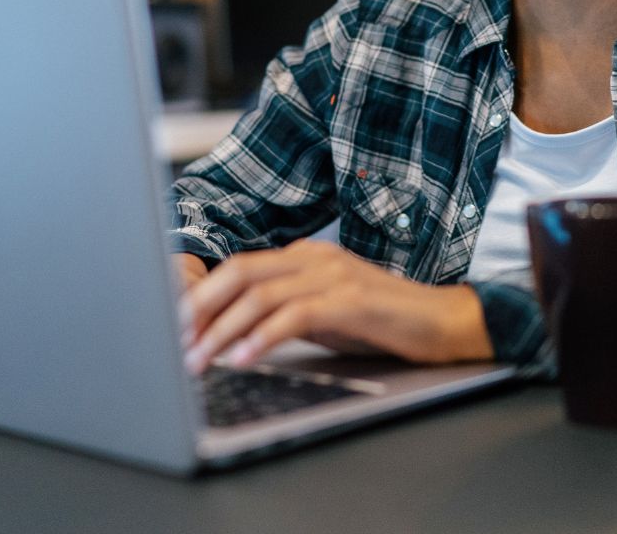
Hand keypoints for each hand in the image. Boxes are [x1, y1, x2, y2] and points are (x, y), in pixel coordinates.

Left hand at [178, 240, 492, 373]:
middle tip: (175, 342)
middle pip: (239, 274)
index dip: (201, 296)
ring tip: (199, 360)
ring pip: (259, 296)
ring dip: (222, 330)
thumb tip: (234, 334)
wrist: (442, 321)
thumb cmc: (382, 322)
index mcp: (304, 256)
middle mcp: (313, 258)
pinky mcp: (350, 301)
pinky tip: (244, 360)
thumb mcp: (324, 314)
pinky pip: (294, 316)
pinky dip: (262, 338)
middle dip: (200, 310)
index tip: (177, 327)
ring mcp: (332, 275)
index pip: (238, 269)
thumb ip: (285, 313)